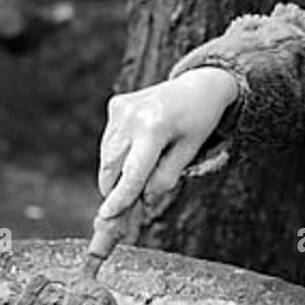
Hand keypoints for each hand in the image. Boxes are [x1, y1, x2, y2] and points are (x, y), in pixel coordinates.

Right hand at [96, 67, 239, 220]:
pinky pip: (110, 141)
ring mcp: (121, 108)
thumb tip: (142, 198)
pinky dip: (119, 154)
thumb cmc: (198, 122)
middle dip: (116, 189)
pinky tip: (141, 146)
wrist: (198, 86)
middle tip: (123, 211)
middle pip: (113, 167)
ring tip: (146, 166)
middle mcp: (132, 116)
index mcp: (154, 127)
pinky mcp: (116, 105)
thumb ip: (165, 178)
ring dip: (117, 172)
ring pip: (108, 156)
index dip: (120, 198)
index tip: (107, 217)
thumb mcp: (189, 152)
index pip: (132, 173)